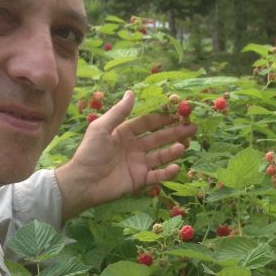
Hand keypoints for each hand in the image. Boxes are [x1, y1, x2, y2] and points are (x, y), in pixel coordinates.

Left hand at [54, 91, 196, 220]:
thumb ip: (118, 112)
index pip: (147, 123)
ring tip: (185, 145)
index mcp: (125, 133)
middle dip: (175, 133)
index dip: (162, 118)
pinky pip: (157, 176)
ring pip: (160, 156)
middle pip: (158, 138)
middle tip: (192, 127)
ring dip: (173, 150)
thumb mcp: (101, 128)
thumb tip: (132, 92)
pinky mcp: (140, 180)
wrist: (83, 182)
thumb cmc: (89, 153)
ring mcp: (138, 164)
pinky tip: (176, 167)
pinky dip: (167, 173)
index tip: (177, 113)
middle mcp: (134, 148)